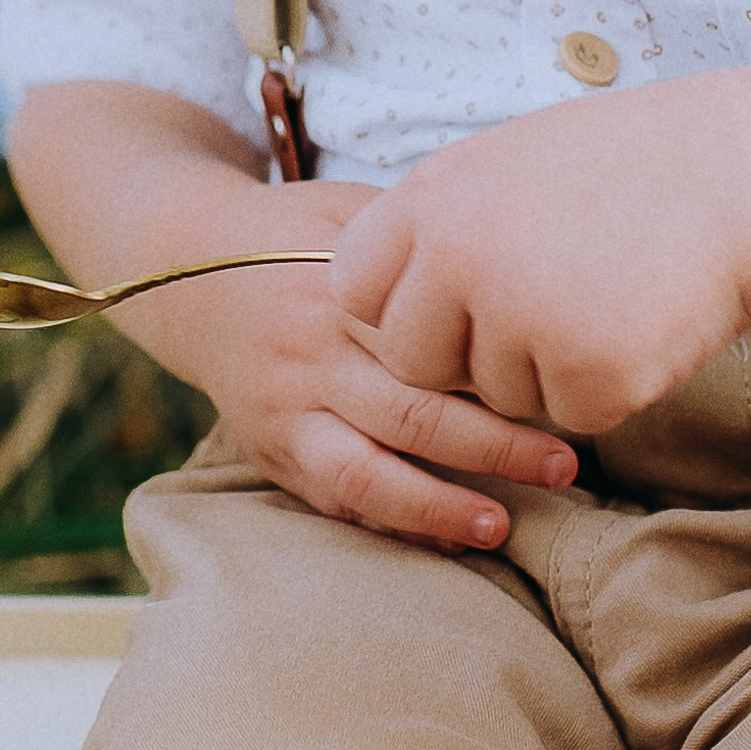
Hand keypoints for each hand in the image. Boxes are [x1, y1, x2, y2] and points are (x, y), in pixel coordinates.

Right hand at [159, 178, 579, 550]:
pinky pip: (333, 498)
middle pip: (413, 415)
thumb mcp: (349, 211)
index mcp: (340, 291)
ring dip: (438, 507)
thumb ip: (417, 239)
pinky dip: (390, 523)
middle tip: (566, 465)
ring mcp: (286, 410)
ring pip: (367, 474)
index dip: (497, 370)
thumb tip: (519, 248)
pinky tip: (445, 538)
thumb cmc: (291, 233)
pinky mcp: (270, 449)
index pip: (429, 342)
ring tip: (500, 527)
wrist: (184, 269)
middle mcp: (311, 356)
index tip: (559, 383)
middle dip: (494, 447)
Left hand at [330, 87, 750, 431]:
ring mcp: (522, 319)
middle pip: (414, 363)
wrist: (740, 175)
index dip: (397, 306)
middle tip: (538, 311)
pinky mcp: (588, 374)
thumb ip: (438, 223)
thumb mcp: (505, 164)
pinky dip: (607, 385)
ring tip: (608, 290)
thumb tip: (380, 291)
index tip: (447, 301)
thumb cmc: (622, 166)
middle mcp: (460, 260)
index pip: (354, 290)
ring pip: (499, 395)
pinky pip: (571, 414)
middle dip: (464, 358)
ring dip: (547, 367)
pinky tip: (643, 321)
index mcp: (432, 200)